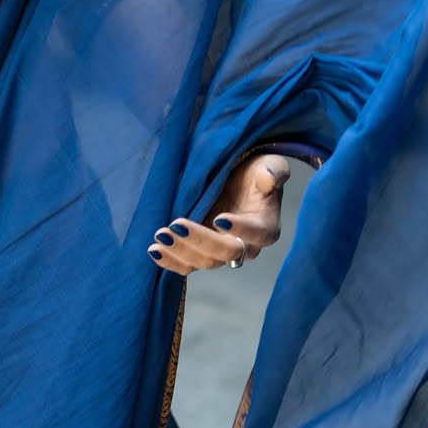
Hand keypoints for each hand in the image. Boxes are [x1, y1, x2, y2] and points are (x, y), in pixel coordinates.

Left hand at [147, 152, 289, 275]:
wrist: (231, 175)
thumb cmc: (253, 169)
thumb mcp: (268, 162)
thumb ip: (273, 170)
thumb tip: (268, 179)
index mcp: (265, 226)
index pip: (257, 234)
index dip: (241, 229)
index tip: (220, 218)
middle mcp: (245, 245)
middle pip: (225, 252)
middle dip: (200, 240)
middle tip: (176, 225)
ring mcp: (220, 251)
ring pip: (203, 261)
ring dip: (180, 251)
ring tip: (160, 236)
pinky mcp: (200, 252)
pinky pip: (186, 265)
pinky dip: (170, 261)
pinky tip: (154, 251)